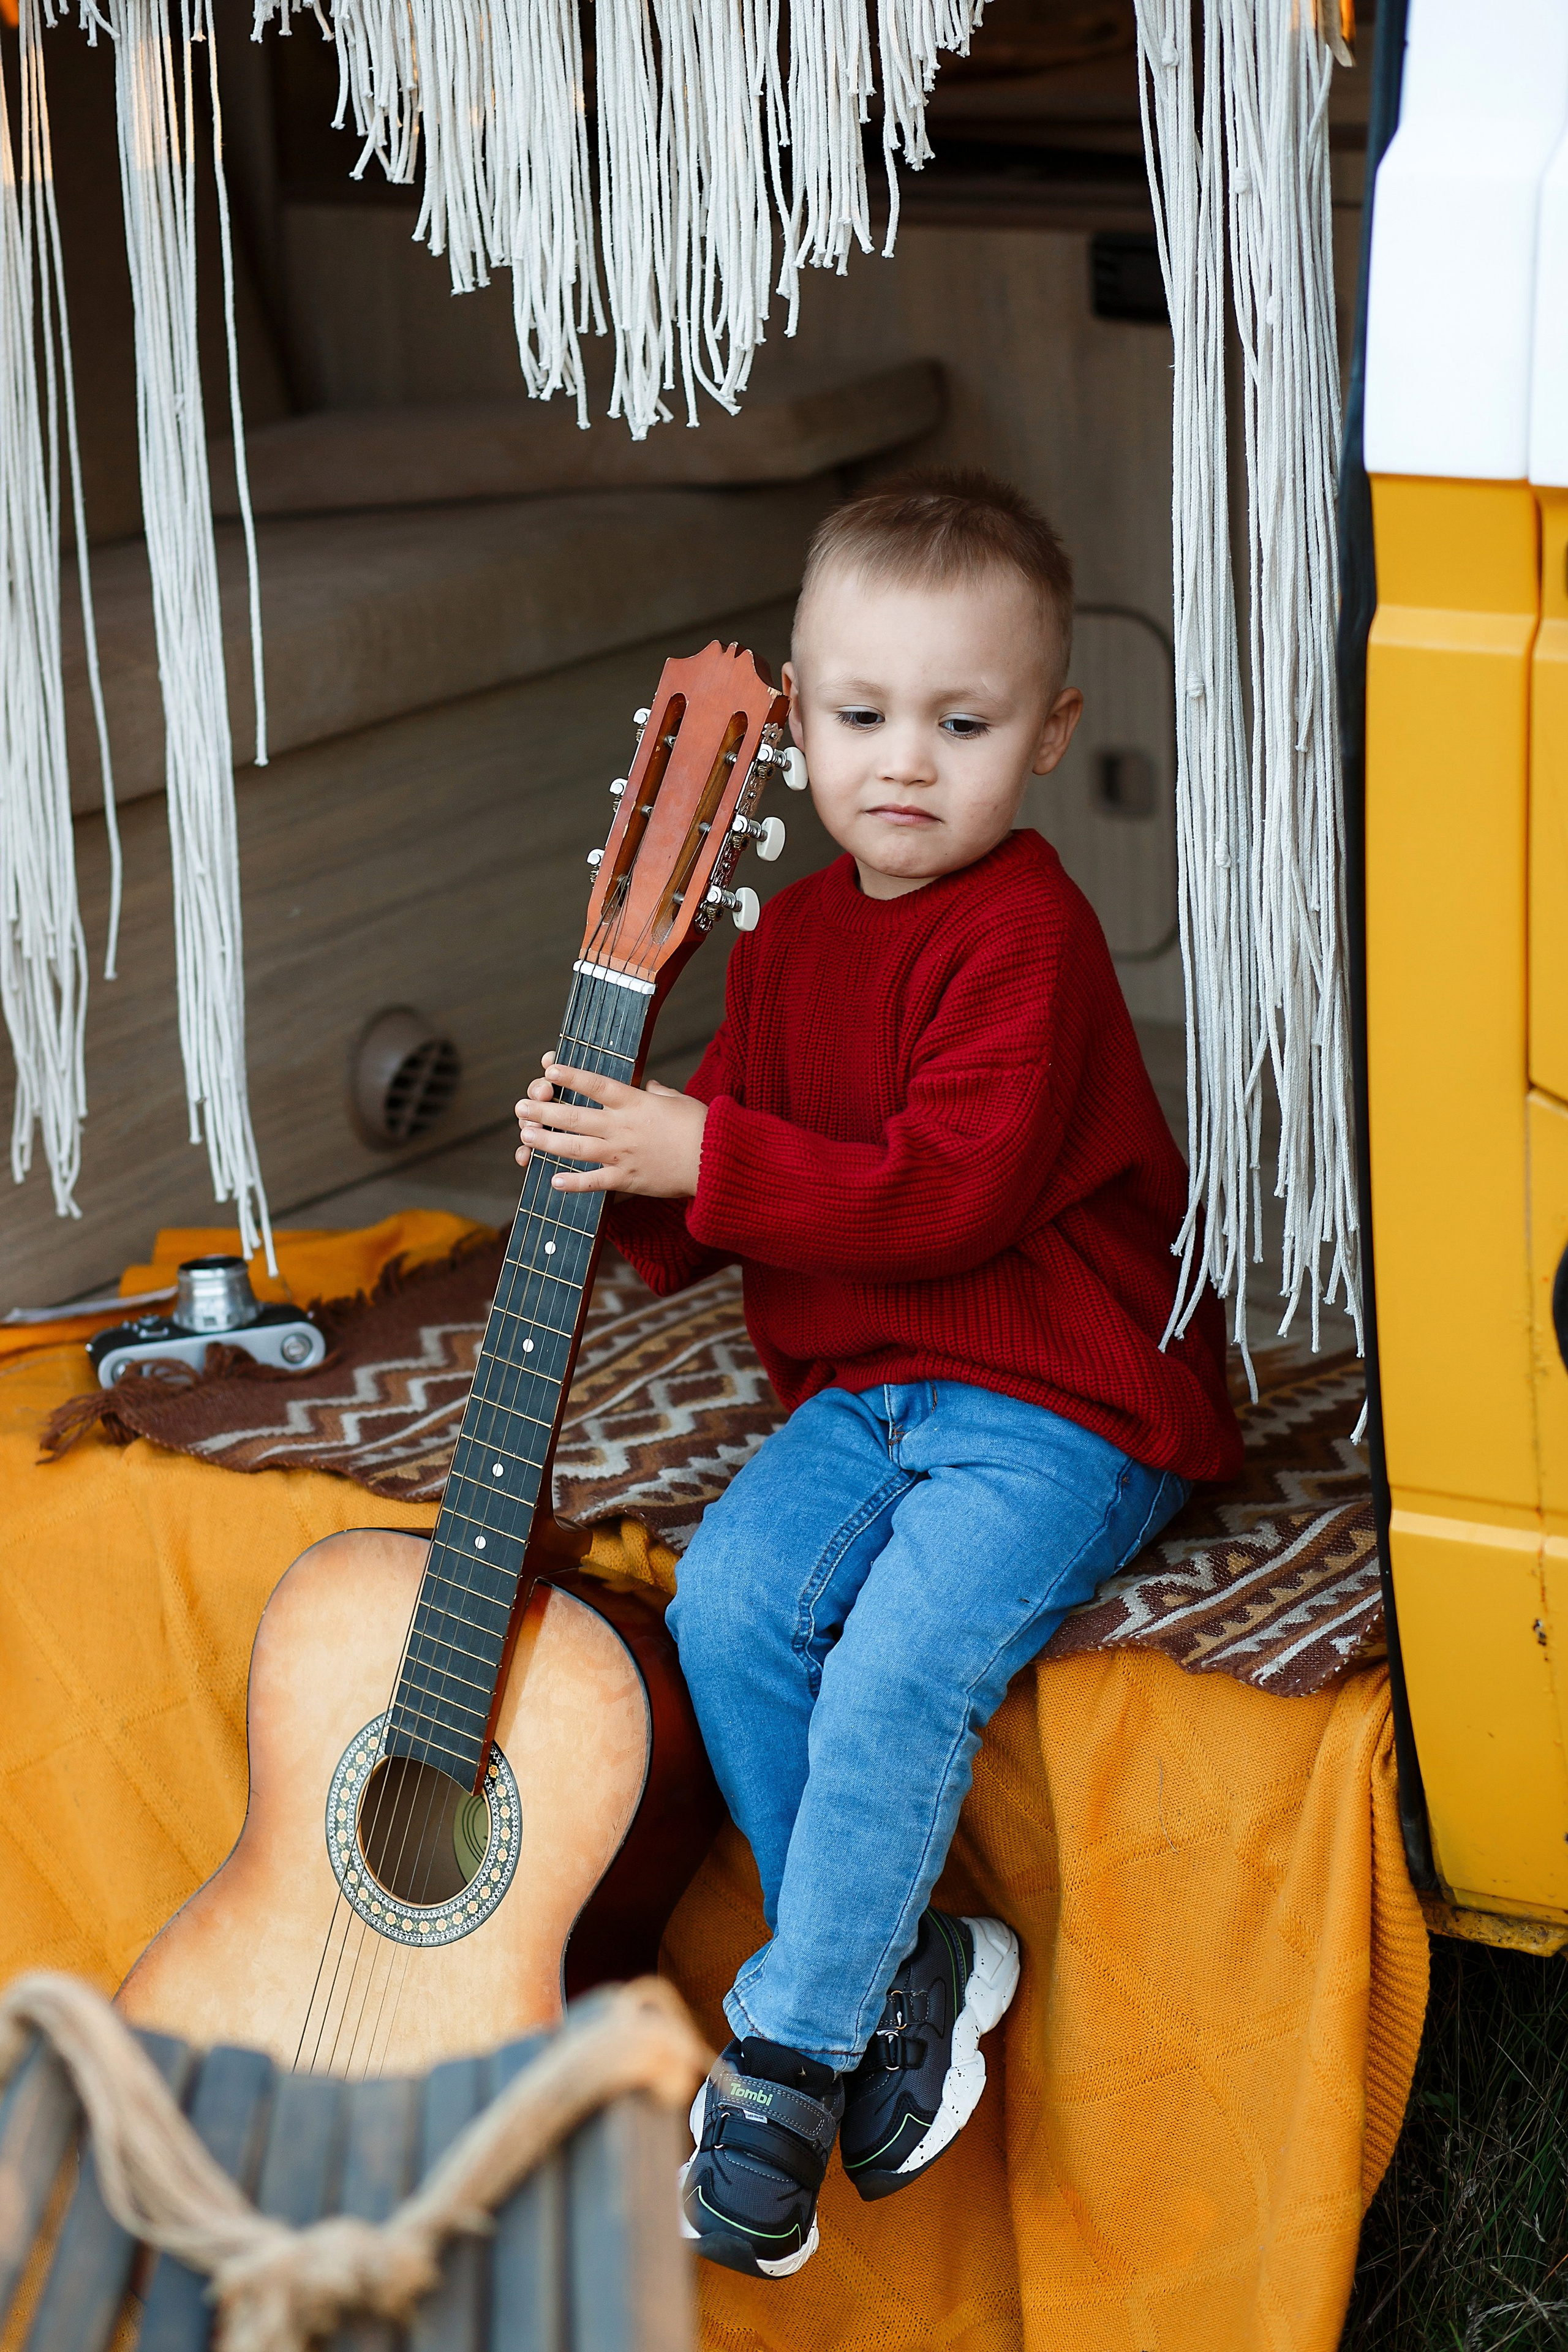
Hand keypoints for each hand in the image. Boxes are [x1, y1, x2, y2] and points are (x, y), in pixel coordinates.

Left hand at [515, 1057, 707, 1196]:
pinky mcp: (628, 1180)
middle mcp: (623, 1127)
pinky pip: (595, 1182)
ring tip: (525, 1136)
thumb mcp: (679, 1100)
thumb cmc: (702, 1127)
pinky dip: (573, 1183)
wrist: (717, 1162)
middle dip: (544, 1111)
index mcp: (635, 1103)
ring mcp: (623, 1155)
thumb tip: (649, 1087)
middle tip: (520, 1107)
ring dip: (547, 1142)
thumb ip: (658, 1093)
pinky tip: (552, 1181)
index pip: (595, 1085)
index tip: (548, 1070)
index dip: (569, 1077)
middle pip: (575, 1117)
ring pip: (576, 1147)